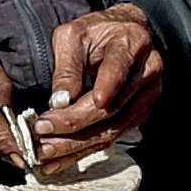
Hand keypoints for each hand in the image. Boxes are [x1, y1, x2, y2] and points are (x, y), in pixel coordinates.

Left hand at [30, 6, 169, 149]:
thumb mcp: (74, 35)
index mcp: (131, 43)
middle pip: (113, 107)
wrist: (125, 34)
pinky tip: (62, 158)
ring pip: (113, 129)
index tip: (82, 103)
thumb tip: (59, 100)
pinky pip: (113, 137)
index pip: (119, 67)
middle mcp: (146, 71)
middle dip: (74, 124)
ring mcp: (147, 96)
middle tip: (43, 133)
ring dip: (77, 145)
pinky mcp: (139, 114)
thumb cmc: (96, 33)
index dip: (105, 87)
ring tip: (47, 153)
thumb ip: (67, 66)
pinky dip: (85, 150)